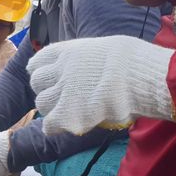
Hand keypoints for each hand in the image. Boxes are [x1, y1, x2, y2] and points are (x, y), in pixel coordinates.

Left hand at [26, 35, 174, 134]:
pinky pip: (49, 125)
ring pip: (42, 103)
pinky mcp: (68, 115)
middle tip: (61, 96)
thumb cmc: (133, 61)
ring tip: (68, 111)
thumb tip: (90, 68)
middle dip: (47, 89)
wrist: (139, 76)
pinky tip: (68, 125)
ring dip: (52, 108)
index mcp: (67, 52)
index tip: (50, 77)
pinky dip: (55, 127)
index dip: (42, 71)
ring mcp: (62, 93)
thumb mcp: (105, 48)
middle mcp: (59, 70)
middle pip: (37, 82)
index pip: (38, 61)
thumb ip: (89, 60)